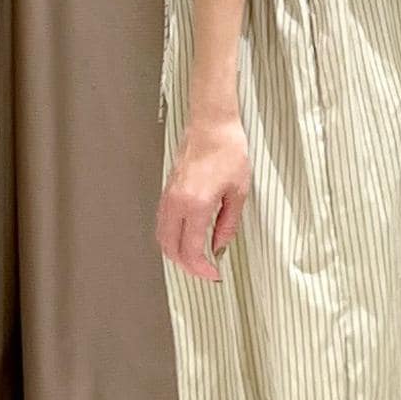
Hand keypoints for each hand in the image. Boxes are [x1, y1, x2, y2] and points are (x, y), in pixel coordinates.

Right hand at [156, 112, 250, 281]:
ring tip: (197, 258)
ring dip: (177, 252)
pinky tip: (188, 238)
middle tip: (205, 270)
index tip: (214, 274)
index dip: (202, 268)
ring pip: (162, 236)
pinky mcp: (167, 190)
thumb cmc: (228, 151)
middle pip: (170, 248)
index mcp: (196, 205)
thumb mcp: (238, 192)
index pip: (191, 250)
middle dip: (187, 265)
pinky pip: (163, 222)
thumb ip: (228, 224)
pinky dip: (172, 236)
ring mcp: (169, 196)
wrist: (212, 125)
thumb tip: (220, 245)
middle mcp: (177, 203)